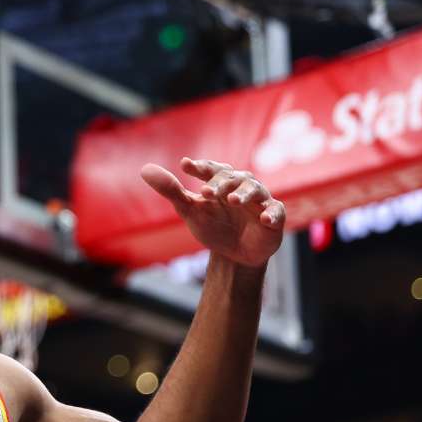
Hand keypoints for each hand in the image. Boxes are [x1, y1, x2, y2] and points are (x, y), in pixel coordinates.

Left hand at [140, 158, 285, 268]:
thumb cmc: (213, 226)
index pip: (211, 169)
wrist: (234, 255)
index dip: (200, 167)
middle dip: (220, 183)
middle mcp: (242, 186)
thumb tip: (145, 169)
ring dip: (244, 194)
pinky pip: (276, 212)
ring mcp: (260, 201)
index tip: (185, 166)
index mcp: (221, 182)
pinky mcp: (274, 218)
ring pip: (255, 190)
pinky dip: (272, 214)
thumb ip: (171, 190)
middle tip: (205, 192)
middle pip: (232, 178)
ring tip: (232, 200)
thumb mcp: (190, 210)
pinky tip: (264, 218)